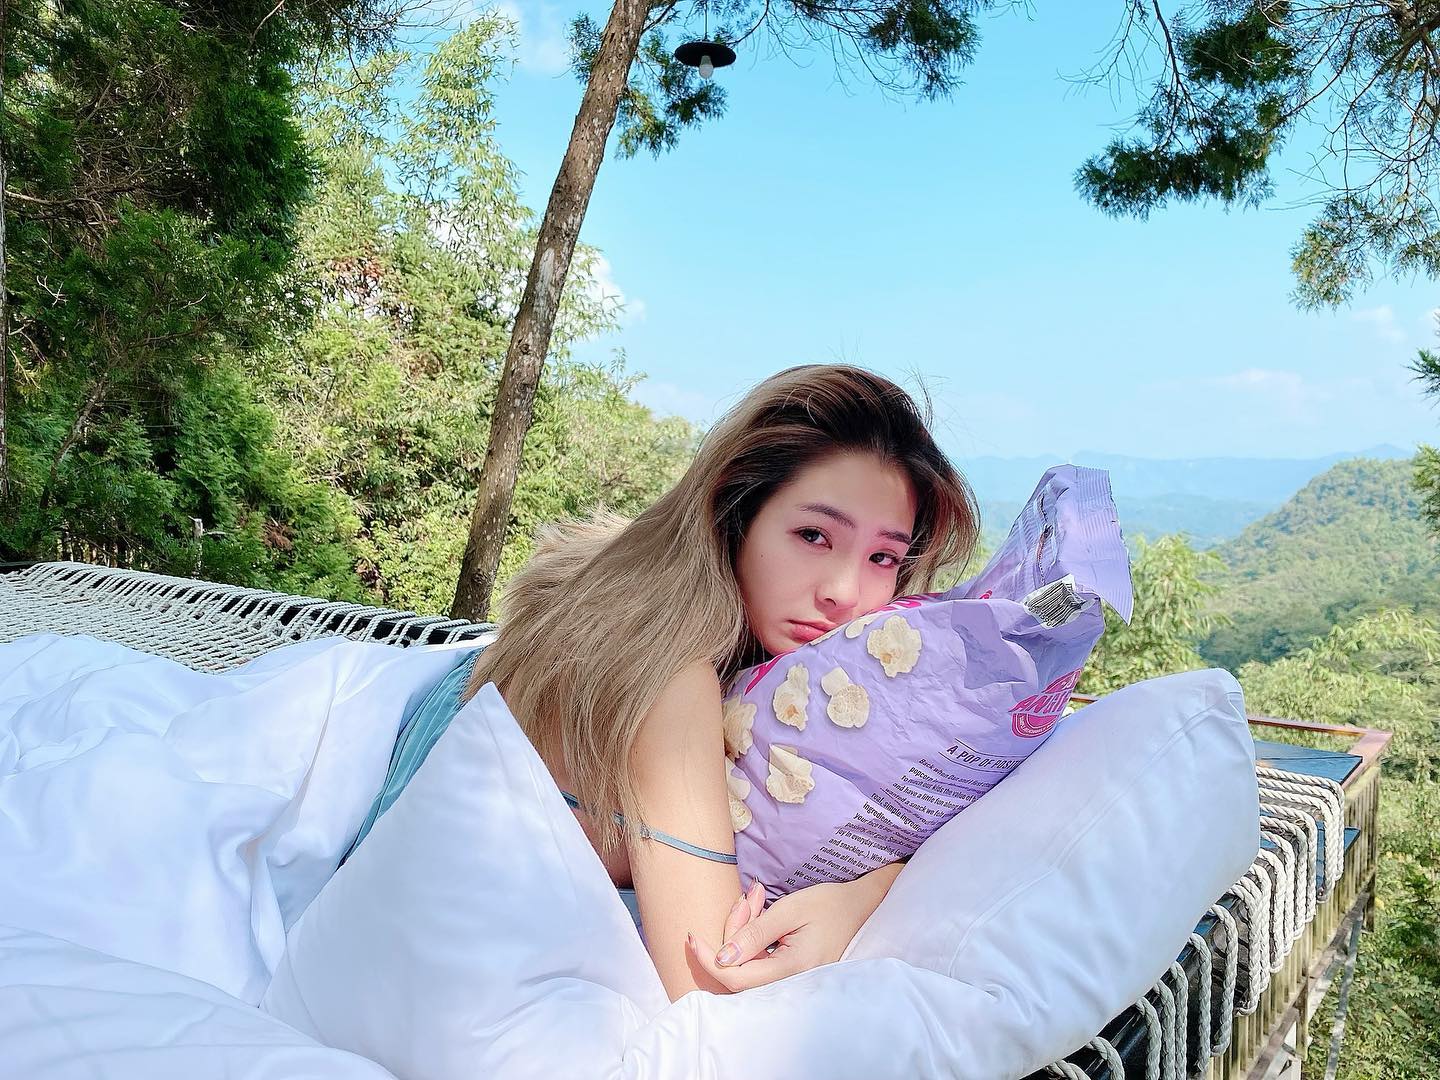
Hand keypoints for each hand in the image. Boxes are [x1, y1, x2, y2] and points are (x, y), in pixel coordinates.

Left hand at [685, 864, 900, 991]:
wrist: (860, 906)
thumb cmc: (829, 904)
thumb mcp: (791, 910)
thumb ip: (756, 933)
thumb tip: (722, 958)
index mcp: (793, 968)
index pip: (736, 978)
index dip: (708, 961)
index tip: (692, 936)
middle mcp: (790, 981)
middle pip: (739, 968)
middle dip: (732, 930)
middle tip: (749, 896)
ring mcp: (790, 978)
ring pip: (747, 963)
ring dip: (741, 929)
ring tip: (756, 898)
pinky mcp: (788, 970)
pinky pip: (758, 959)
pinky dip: (751, 934)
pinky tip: (758, 910)